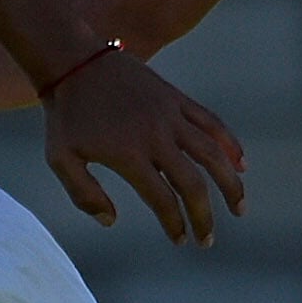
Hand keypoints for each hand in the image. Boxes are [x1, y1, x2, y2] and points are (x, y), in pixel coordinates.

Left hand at [39, 47, 246, 244]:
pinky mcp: (176, 98)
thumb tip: (111, 221)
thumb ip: (84, 194)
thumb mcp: (61, 159)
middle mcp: (157, 135)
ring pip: (213, 153)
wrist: (75, 62)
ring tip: (239, 207)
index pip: (162, 199)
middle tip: (207, 240)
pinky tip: (240, 164)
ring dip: (230, 184)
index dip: (175, 224)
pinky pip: (211, 123)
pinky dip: (230, 143)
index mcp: (130, 154)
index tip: (180, 240)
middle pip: (193, 183)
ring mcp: (171, 114)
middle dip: (204, 216)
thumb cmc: (66, 116)